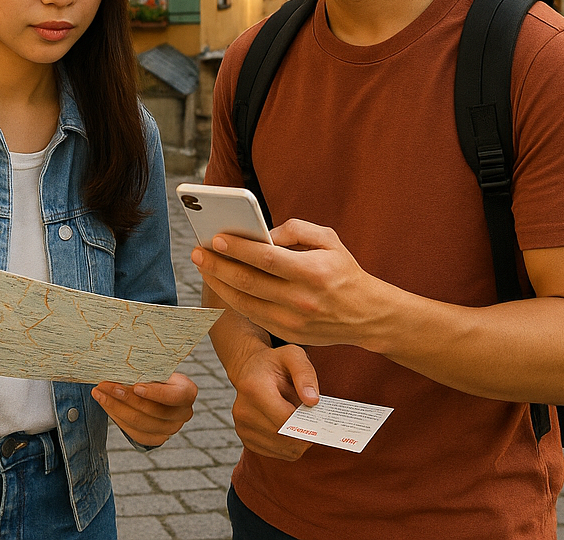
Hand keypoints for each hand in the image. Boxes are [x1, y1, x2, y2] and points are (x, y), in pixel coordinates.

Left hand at [91, 372, 196, 446]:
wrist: (159, 389)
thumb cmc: (157, 372)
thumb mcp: (158, 367)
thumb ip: (147, 369)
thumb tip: (122, 367)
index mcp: (188, 392)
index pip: (173, 396)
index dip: (155, 393)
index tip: (135, 386)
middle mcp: (183, 414)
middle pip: (152, 411)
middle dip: (125, 397)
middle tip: (104, 385)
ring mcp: (171, 429)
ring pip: (139, 423)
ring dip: (115, 407)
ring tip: (99, 393)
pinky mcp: (156, 438)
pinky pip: (134, 432)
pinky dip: (117, 418)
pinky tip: (106, 405)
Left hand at [191, 219, 387, 347]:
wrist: (367, 315)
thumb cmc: (344, 271)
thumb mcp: (328, 239)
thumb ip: (295, 229)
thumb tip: (263, 232)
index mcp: (313, 272)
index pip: (267, 259)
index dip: (239, 249)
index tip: (216, 238)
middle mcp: (301, 300)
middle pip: (249, 282)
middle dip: (218, 267)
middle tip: (196, 252)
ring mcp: (293, 322)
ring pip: (245, 303)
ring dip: (219, 284)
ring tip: (202, 267)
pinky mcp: (288, 335)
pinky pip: (253, 316)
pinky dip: (233, 300)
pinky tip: (221, 285)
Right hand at [229, 342, 318, 460]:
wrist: (249, 369)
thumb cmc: (274, 363)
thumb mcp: (293, 355)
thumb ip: (305, 374)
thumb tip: (312, 401)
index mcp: (253, 388)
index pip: (285, 418)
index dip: (306, 421)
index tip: (317, 416)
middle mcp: (243, 411)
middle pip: (285, 436)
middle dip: (304, 430)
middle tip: (312, 417)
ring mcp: (242, 427)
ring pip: (284, 449)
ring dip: (298, 439)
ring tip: (297, 419)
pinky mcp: (246, 440)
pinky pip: (279, 454)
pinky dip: (290, 445)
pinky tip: (289, 427)